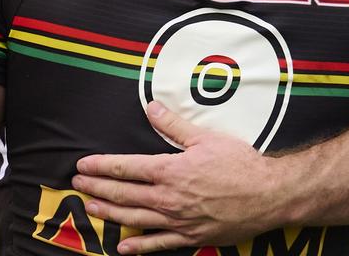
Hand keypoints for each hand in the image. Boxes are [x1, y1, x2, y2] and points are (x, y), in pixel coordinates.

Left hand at [71, 102, 290, 253]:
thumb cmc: (241, 164)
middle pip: (124, 192)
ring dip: (110, 213)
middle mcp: (169, 197)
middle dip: (97, 187)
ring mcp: (179, 220)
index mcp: (171, 170)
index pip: (126, 167)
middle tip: (77, 185)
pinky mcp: (191, 236)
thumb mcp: (206, 137)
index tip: (82, 165)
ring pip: (135, 217)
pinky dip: (139, 246)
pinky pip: (160, 244)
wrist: (270, 195)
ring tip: (91, 207)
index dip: (101, 166)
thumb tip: (151, 107)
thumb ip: (174, 124)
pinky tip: (122, 247)